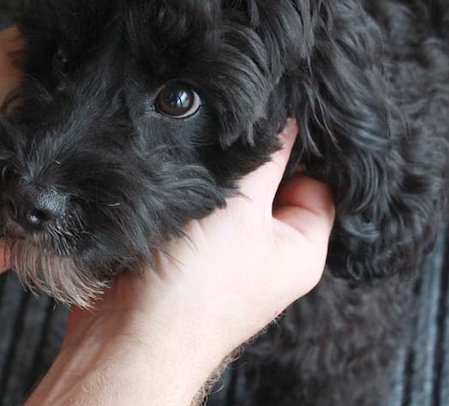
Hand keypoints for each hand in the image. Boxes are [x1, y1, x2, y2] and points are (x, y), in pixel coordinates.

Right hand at [27, 124, 334, 404]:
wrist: (130, 334)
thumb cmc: (197, 289)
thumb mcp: (243, 210)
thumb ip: (265, 157)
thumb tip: (284, 119)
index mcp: (300, 248)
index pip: (319, 181)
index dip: (303, 149)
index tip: (278, 114)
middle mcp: (267, 252)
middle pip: (271, 184)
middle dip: (251, 160)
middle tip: (231, 136)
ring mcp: (225, 253)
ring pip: (228, 193)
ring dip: (212, 175)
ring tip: (199, 164)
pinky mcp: (186, 251)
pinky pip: (195, 206)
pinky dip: (186, 191)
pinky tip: (175, 179)